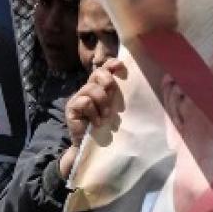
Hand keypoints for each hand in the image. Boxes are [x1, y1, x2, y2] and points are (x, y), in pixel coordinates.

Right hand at [61, 58, 127, 176]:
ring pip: (91, 88)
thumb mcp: (117, 109)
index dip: (111, 64)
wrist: (93, 147)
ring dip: (102, 102)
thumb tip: (141, 85)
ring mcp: (78, 97)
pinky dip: (94, 112)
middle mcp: (89, 88)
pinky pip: (85, 102)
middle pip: (97, 73)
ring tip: (106, 116)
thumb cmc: (109, 128)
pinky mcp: (71, 108)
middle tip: (112, 96)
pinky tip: (97, 123)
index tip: (120, 66)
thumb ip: (122, 97)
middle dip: (108, 81)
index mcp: (101, 87)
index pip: (105, 68)